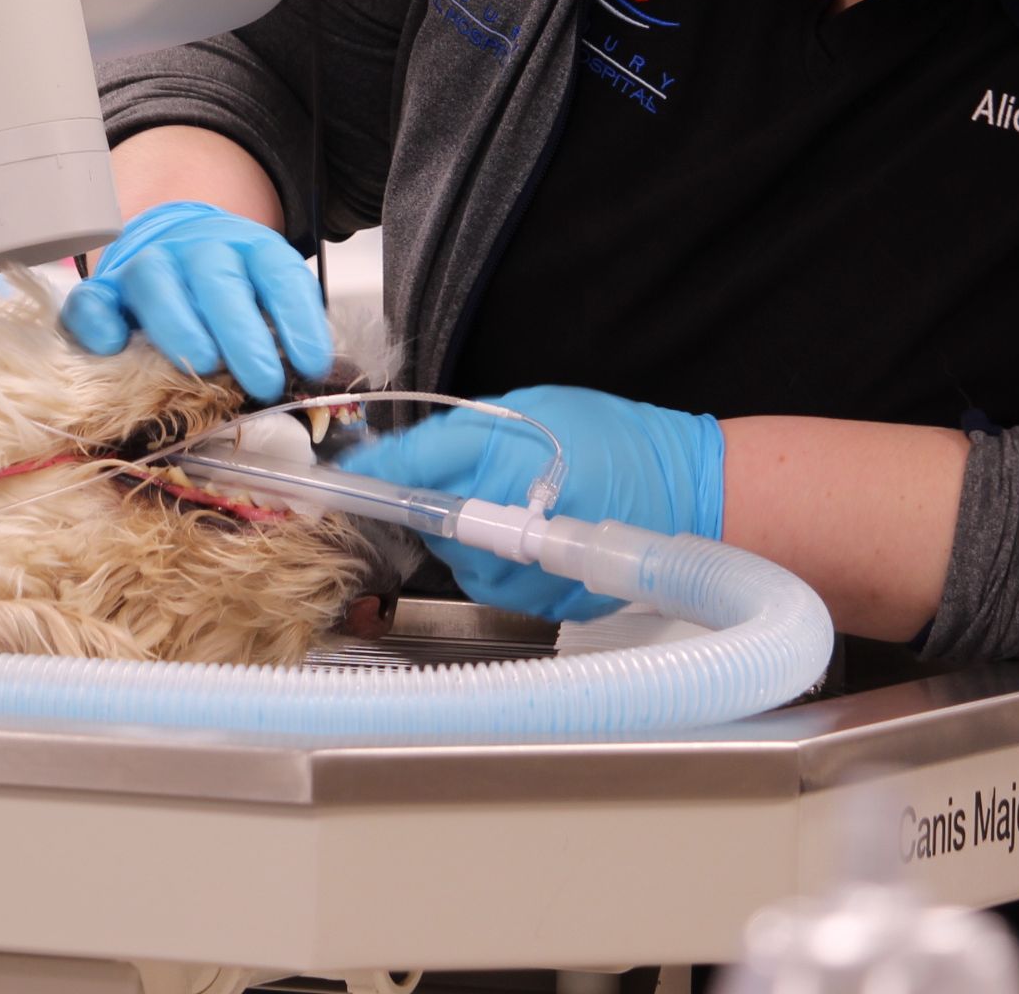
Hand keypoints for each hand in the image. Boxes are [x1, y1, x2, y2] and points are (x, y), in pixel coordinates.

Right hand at [58, 201, 331, 403]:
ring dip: (178, 323)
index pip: (278, 274)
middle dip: (240, 329)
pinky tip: (114, 346)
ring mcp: (147, 264)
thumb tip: (312, 379)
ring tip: (200, 364)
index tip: (312, 364)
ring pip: (154, 279)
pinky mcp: (105, 289)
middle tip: (261, 380)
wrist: (173, 243)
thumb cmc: (231, 289)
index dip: (299, 319)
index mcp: (250, 249)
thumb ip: (288, 330)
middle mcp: (197, 249)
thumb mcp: (269, 297)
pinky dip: (97, 320)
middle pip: (215, 276)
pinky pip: (92, 297)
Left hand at [337, 385, 724, 621]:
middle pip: (434, 530)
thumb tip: (383, 460)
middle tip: (488, 481)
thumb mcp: (529, 411)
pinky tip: (542, 537)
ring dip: (476, 540)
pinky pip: (501, 586)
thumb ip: (454, 436)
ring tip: (525, 507)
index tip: (327, 487)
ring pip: (465, 564)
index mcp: (500, 472)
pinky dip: (507, 564)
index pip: (409, 481)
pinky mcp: (548, 607)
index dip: (367, 483)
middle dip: (443, 507)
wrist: (690, 492)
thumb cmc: (615, 441)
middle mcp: (509, 536)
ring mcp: (529, 581)